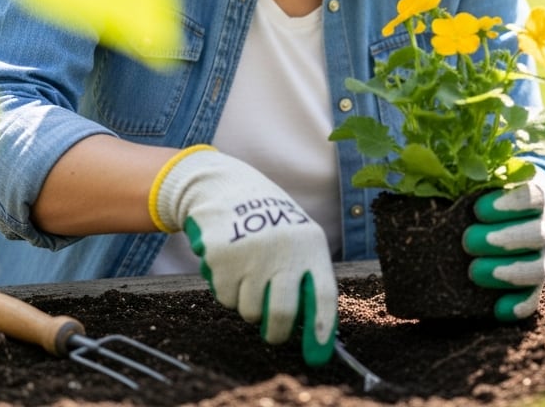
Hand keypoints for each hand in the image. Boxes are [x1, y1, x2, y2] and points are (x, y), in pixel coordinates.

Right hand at [149, 145, 336, 365]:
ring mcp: (251, 253)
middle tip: (273, 335)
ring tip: (248, 278)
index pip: (323, 295)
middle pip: (283, 312)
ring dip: (248, 305)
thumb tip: (312, 329)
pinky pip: (225, 298)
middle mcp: (283, 249)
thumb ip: (305, 277)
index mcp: (310, 245)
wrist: (227, 189)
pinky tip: (230, 267)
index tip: (318, 356)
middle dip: (277, 333)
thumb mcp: (298, 239)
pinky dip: (227, 292)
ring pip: (250, 310)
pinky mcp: (222, 257)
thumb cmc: (270, 225)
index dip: (321, 328)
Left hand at [462, 180, 544, 320]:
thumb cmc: (483, 204)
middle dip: (502, 239)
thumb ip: (460, 186)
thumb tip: (421, 182)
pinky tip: (498, 309)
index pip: (531, 197)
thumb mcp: (478, 189)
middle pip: (535, 235)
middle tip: (468, 241)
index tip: (478, 209)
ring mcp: (540, 260)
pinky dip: (518, 306)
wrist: (508, 227)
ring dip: (508, 272)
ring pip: (537, 269)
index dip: (510, 203)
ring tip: (474, 272)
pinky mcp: (532, 288)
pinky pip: (532, 300)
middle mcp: (541, 230)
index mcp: (531, 199)